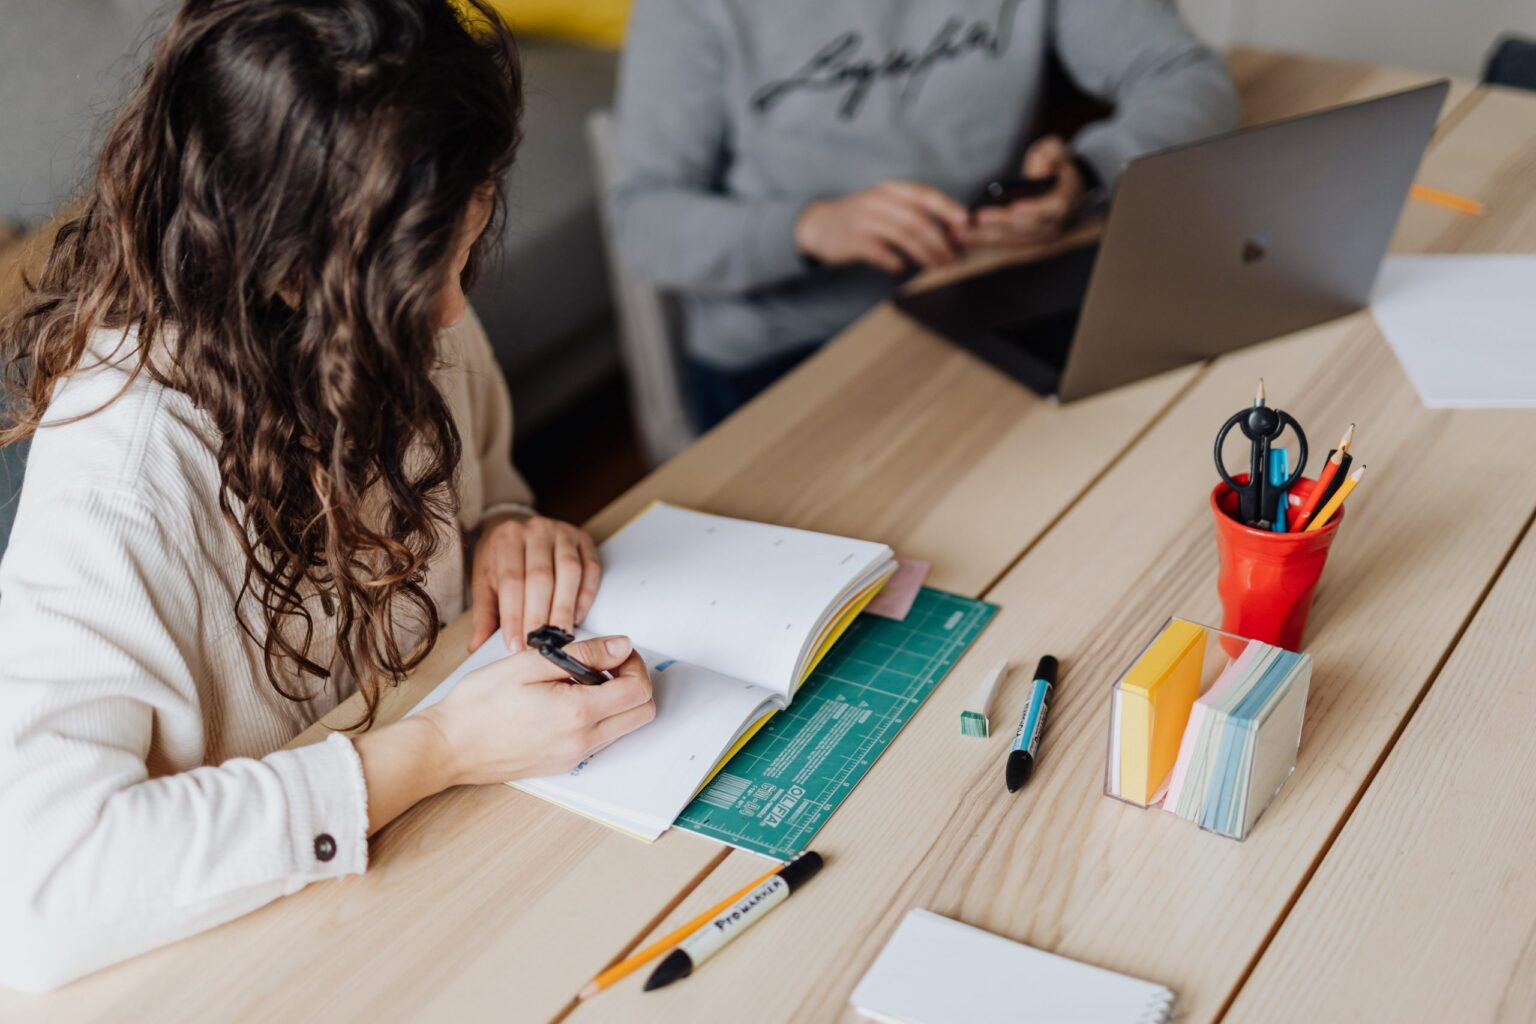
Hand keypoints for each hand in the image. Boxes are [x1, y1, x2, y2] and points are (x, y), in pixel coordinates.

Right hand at [420, 635, 655, 784]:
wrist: (449, 746)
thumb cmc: (480, 703)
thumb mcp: (531, 664)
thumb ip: (584, 654)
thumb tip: (622, 647)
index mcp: (578, 713)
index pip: (638, 690)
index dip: (635, 663)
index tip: (615, 651)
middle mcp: (583, 741)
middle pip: (641, 713)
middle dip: (634, 682)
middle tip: (606, 664)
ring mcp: (574, 756)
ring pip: (623, 727)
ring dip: (616, 700)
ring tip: (579, 680)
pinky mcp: (563, 763)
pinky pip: (599, 739)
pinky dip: (598, 716)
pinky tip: (565, 699)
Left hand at [469, 514, 600, 652]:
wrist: (514, 524)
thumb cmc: (499, 558)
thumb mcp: (484, 580)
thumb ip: (484, 612)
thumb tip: (477, 645)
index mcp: (506, 539)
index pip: (511, 581)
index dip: (515, 615)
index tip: (516, 644)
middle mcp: (535, 530)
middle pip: (541, 576)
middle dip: (541, 615)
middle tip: (541, 645)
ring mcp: (562, 532)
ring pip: (569, 571)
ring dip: (566, 606)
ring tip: (561, 635)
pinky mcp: (583, 539)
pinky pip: (590, 568)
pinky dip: (586, 594)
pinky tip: (579, 616)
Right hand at [794, 180, 968, 273]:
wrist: (820, 225)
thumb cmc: (862, 218)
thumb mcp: (886, 205)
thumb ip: (914, 213)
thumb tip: (954, 230)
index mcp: (890, 190)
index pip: (924, 195)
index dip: (948, 208)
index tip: (966, 224)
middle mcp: (878, 201)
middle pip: (917, 220)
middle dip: (940, 241)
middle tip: (955, 258)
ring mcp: (864, 220)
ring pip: (903, 236)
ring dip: (925, 254)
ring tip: (938, 266)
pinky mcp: (853, 241)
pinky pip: (880, 252)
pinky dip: (895, 262)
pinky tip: (902, 268)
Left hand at [960, 136, 1085, 248]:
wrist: (1065, 188)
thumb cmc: (1055, 167)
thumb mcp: (1056, 151)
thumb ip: (1051, 153)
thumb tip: (1042, 165)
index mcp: (1067, 199)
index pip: (1054, 207)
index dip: (1034, 208)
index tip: (1014, 206)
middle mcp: (1057, 223)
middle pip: (1029, 227)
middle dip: (1002, 223)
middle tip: (977, 218)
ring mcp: (1043, 236)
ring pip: (1015, 239)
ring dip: (988, 237)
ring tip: (963, 232)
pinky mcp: (1029, 243)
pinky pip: (1007, 244)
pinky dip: (986, 241)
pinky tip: (965, 237)